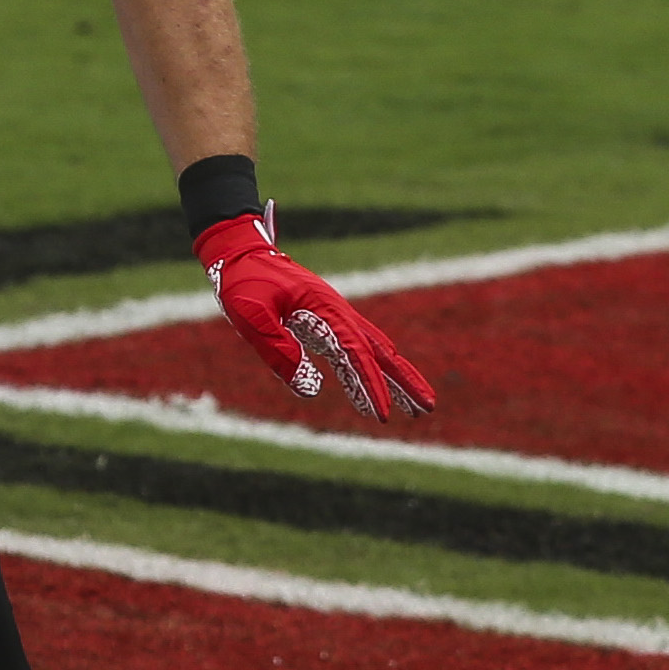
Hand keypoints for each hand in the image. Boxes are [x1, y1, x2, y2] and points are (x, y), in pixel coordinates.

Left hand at [197, 208, 435, 419]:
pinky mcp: (323, 324)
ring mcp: (333, 318)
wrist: (240, 253)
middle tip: (428, 408)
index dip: (371, 386)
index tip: (381, 416)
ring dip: (393, 380)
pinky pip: (352, 353)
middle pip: (381, 352)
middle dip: (405, 381)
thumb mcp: (251, 316)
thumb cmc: (244, 282)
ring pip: (372, 353)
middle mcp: (338, 313)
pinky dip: (364, 375)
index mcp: (325, 310)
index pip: (356, 354)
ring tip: (414, 409)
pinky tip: (368, 396)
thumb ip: (278, 349)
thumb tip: (311, 389)